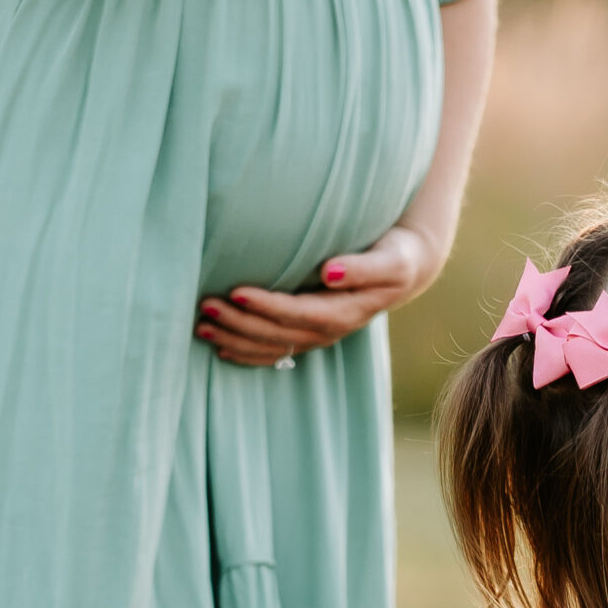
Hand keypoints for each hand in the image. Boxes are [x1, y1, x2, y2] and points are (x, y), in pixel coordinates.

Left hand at [197, 223, 443, 367]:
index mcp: (346, 312)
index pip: (299, 313)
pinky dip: (247, 353)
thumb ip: (361, 268)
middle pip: (279, 334)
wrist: (406, 267)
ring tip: (202, 326)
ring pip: (272, 346)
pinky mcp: (310, 333)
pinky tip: (221, 347)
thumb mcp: (390, 260)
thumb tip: (328, 272)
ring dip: (236, 339)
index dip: (267, 306)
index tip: (236, 291)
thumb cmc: (396, 254)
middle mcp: (330, 330)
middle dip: (240, 323)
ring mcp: (319, 335)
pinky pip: (276, 351)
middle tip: (206, 307)